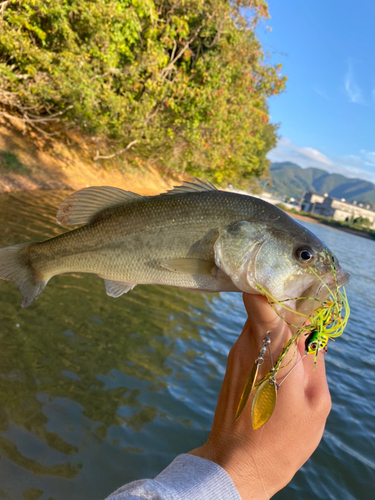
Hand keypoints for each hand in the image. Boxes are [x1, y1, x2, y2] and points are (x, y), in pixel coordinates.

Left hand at [189, 293, 330, 499]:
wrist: (236, 463)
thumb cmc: (283, 439)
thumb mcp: (316, 403)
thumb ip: (314, 360)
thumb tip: (314, 332)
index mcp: (274, 349)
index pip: (260, 299)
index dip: (273, 284)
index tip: (293, 280)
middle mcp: (250, 343)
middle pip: (265, 304)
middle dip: (287, 304)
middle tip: (309, 316)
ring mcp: (237, 351)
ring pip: (260, 320)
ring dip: (279, 324)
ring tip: (298, 345)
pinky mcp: (232, 361)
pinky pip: (253, 337)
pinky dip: (268, 340)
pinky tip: (281, 361)